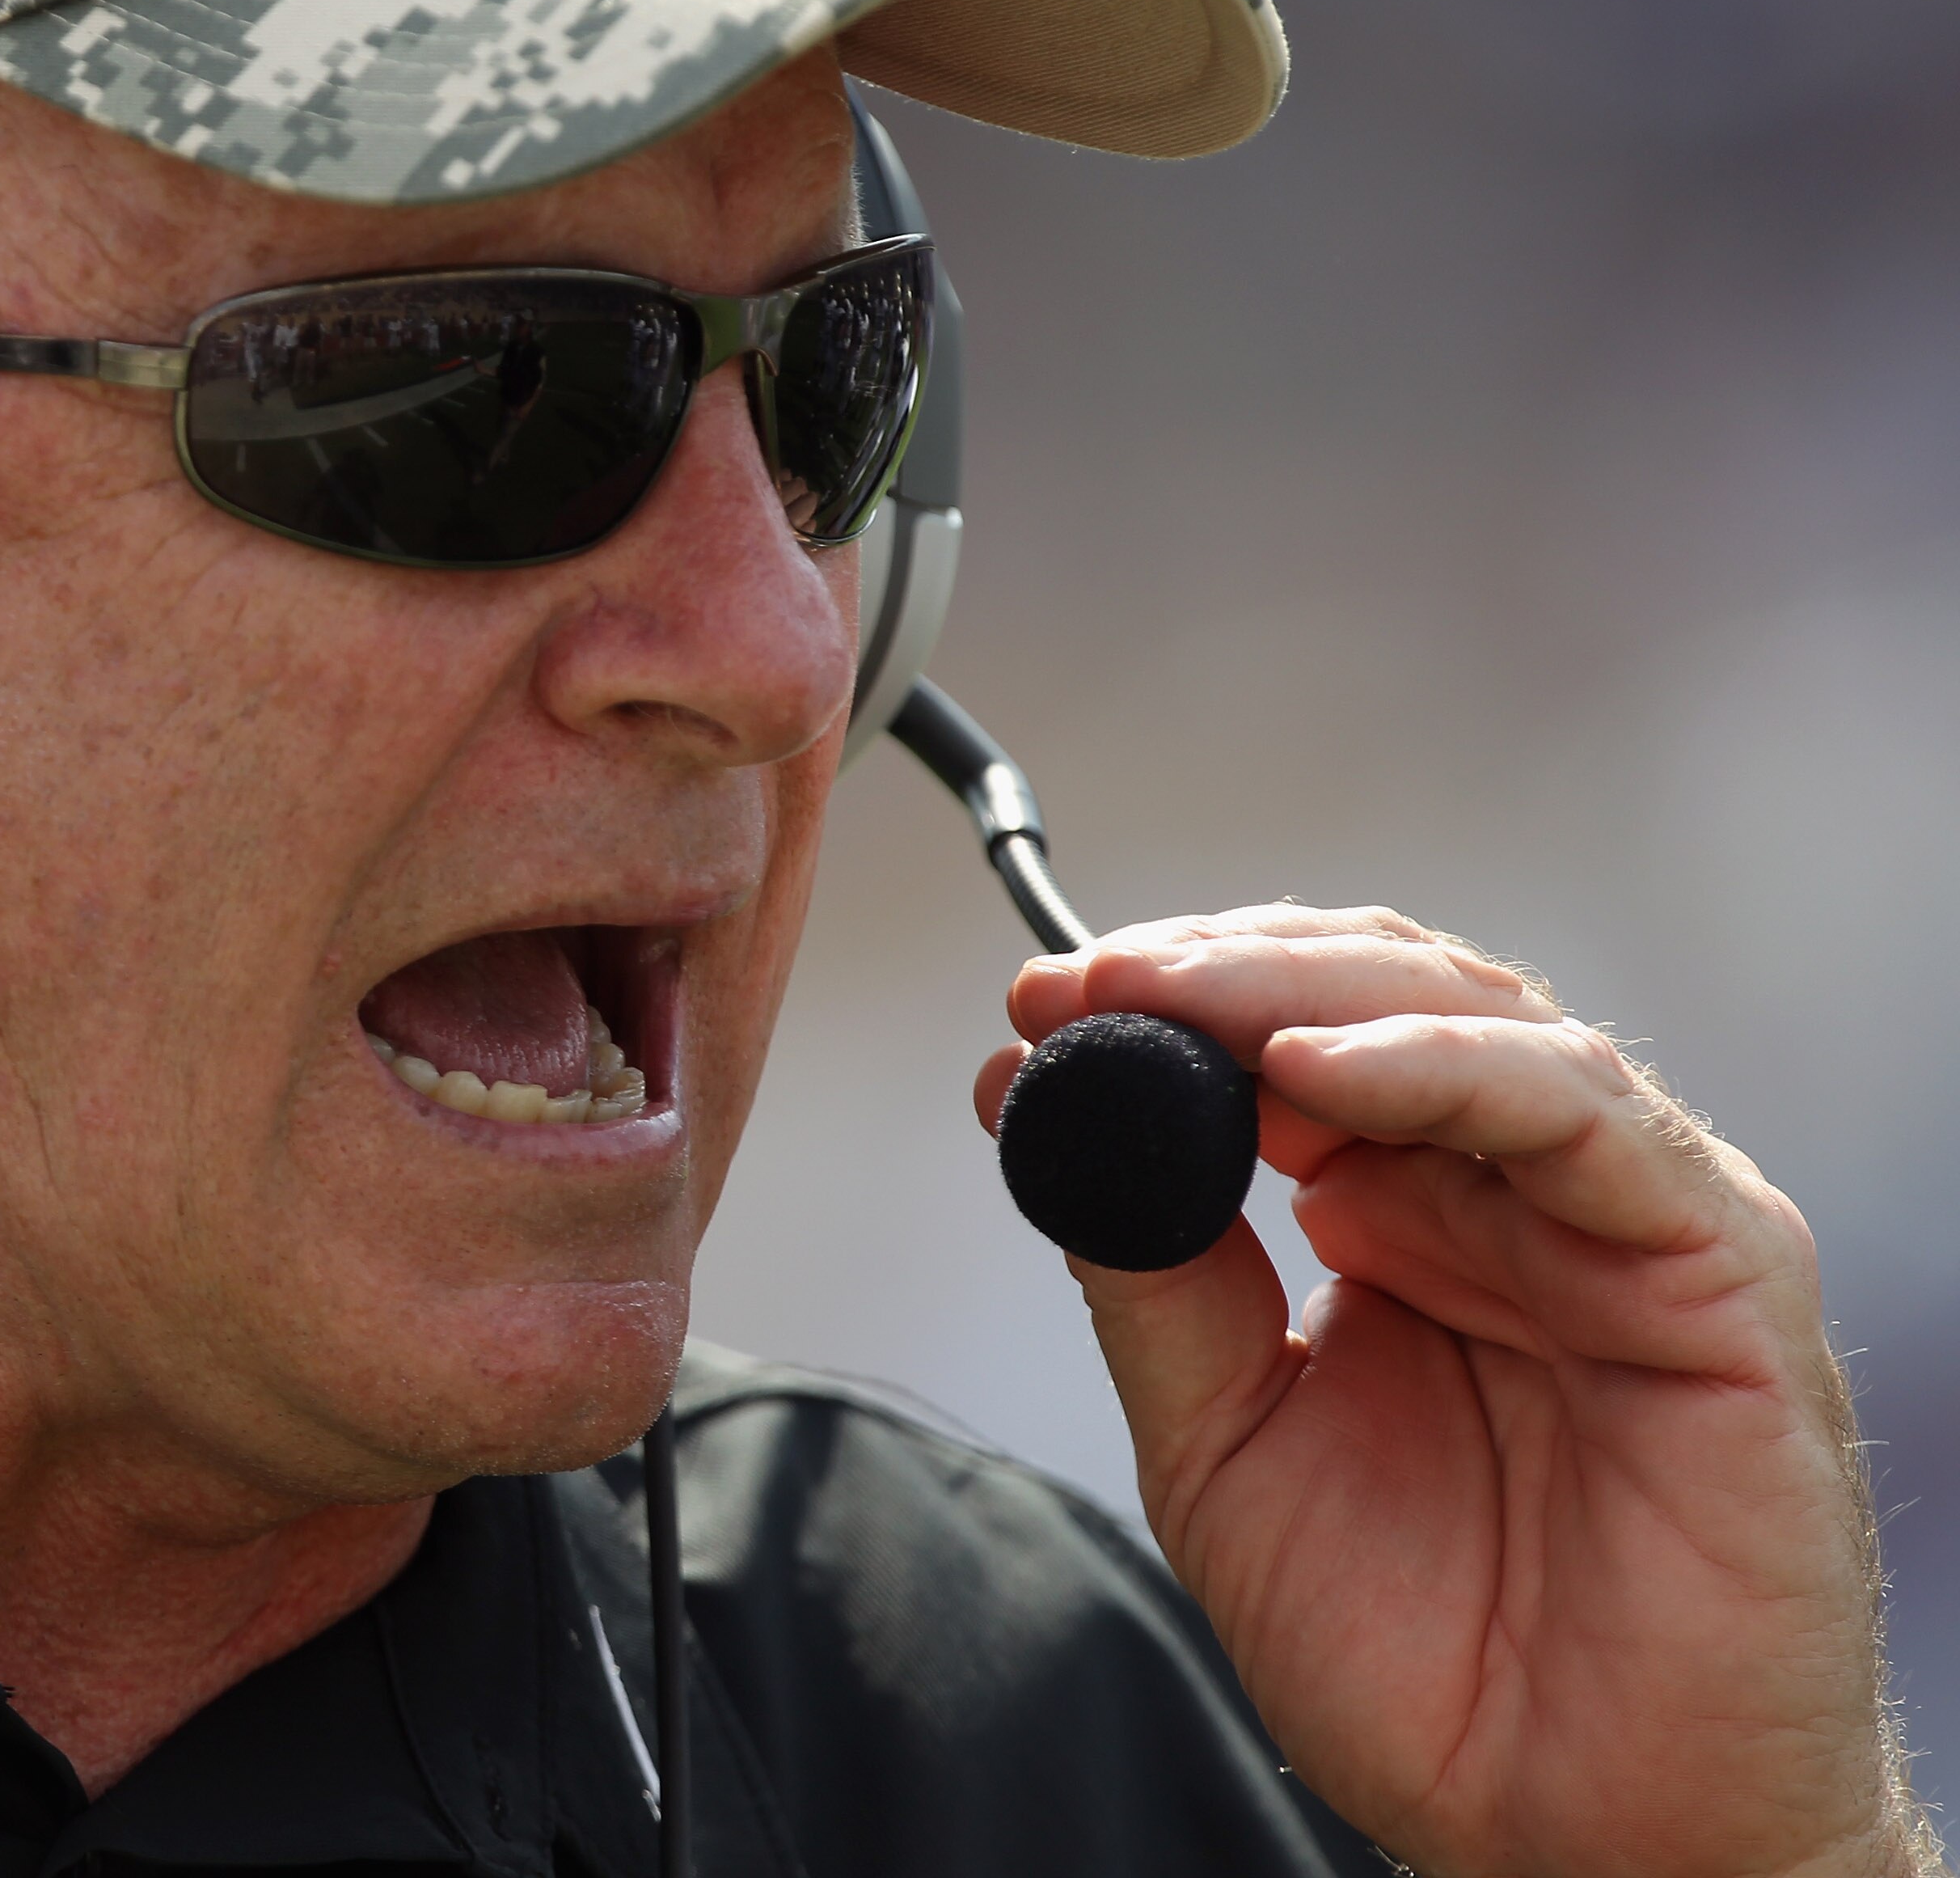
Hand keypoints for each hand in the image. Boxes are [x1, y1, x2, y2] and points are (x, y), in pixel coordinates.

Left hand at [974, 906, 1937, 1877]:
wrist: (1583, 1843)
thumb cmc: (1432, 1668)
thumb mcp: (1226, 1452)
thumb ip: (1158, 1286)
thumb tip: (1043, 1118)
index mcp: (1411, 1225)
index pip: (1296, 1036)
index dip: (1166, 1003)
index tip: (1037, 1004)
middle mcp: (1519, 1200)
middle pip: (1380, 996)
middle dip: (1215, 968)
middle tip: (1082, 981)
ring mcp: (1627, 1222)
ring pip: (1479, 1018)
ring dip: (1303, 988)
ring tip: (1167, 1000)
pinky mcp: (1720, 1271)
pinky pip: (1584, 1117)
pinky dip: (1440, 1067)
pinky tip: (1313, 1068)